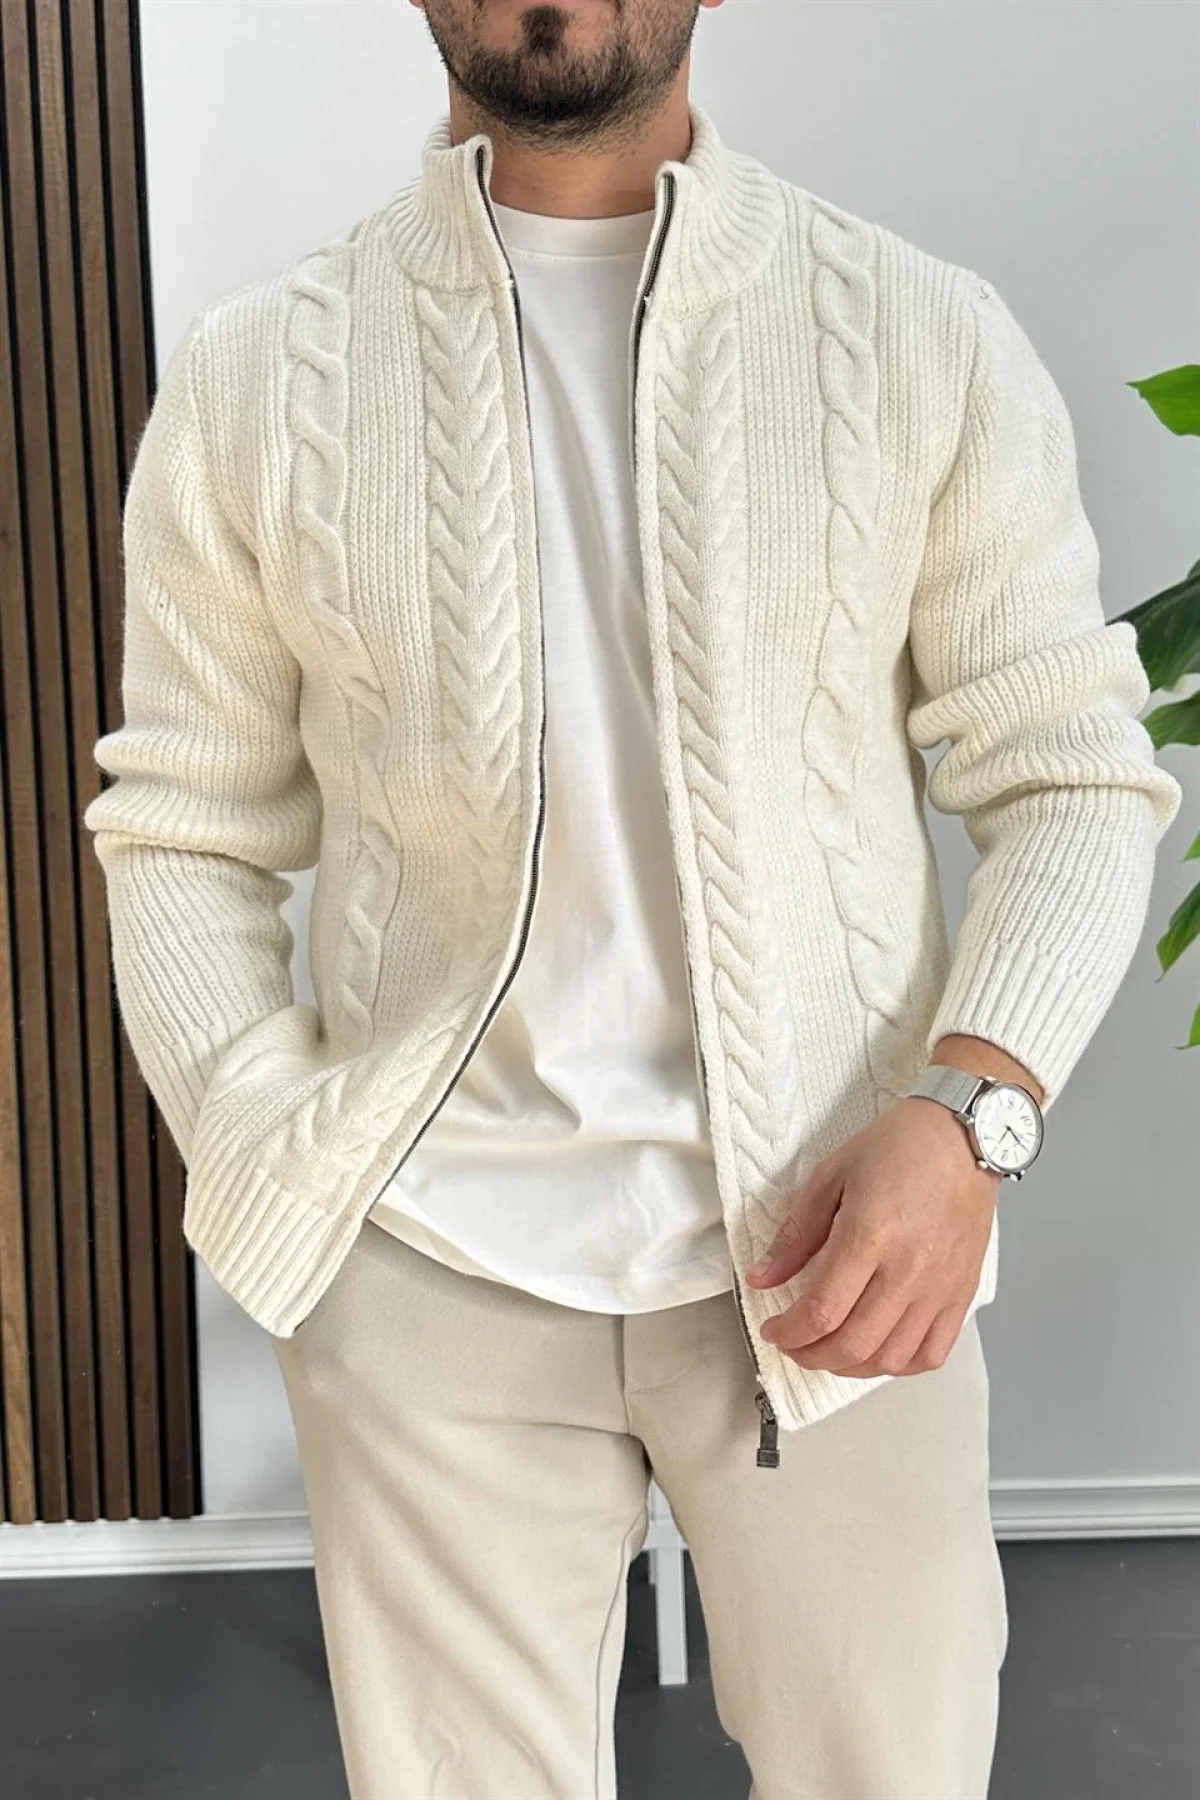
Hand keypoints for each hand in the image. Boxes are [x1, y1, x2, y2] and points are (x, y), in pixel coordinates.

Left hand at [743, 1096, 999, 1377]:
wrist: (965, 1136)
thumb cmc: (901, 1147)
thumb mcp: (832, 1176)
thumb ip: (796, 1233)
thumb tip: (764, 1277)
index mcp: (870, 1235)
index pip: (822, 1311)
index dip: (789, 1332)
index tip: (774, 1330)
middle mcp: (908, 1269)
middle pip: (853, 1344)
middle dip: (811, 1355)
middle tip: (794, 1344)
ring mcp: (940, 1287)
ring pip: (891, 1358)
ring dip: (851, 1366)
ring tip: (829, 1350)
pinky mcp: (962, 1293)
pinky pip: (932, 1353)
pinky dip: (900, 1365)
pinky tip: (878, 1351)